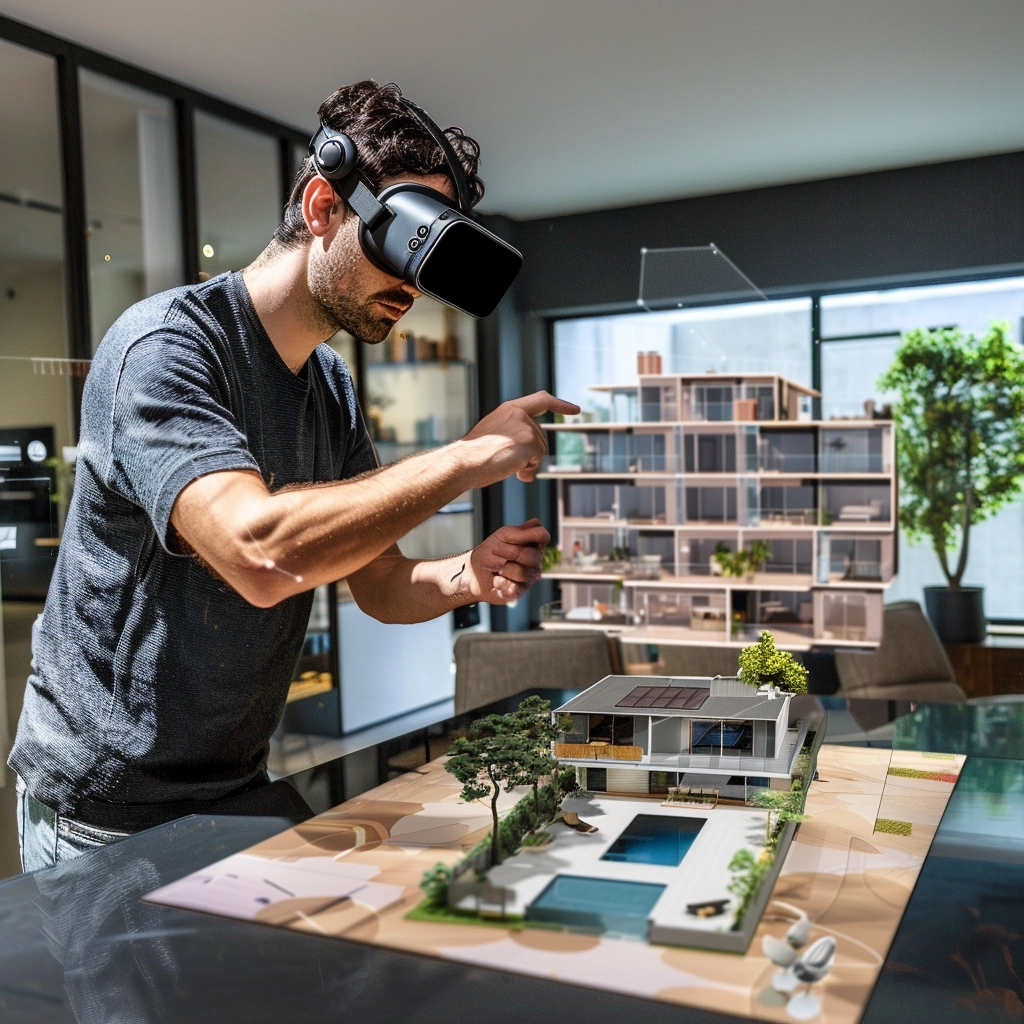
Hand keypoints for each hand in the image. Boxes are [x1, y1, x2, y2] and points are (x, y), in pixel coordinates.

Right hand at [461, 391, 579, 485]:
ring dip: (527, 464)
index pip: (541, 400)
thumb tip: (531, 460)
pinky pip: (537, 462)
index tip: (575, 410)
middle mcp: (519, 414)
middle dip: (530, 455)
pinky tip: (512, 471)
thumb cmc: (473, 455)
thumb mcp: (493, 435)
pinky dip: (527, 471)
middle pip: (540, 438)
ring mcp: (525, 427)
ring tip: (504, 465)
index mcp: (509, 409)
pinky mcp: (529, 442)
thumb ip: (512, 436)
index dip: (560, 405)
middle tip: (506, 462)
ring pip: (540, 451)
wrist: (464, 462)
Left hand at [469, 519, 549, 604]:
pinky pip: (514, 587)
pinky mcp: (520, 591)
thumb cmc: (489, 552)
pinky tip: (497, 580)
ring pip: (524, 573)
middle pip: (533, 556)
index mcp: (533, 544)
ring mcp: (529, 577)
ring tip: (498, 568)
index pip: (543, 536)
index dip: (528, 537)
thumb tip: (539, 525)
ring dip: (504, 569)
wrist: (475, 572)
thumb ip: (522, 531)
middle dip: (511, 553)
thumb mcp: (503, 535)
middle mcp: (535, 561)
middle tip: (498, 554)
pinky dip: (500, 582)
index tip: (511, 539)